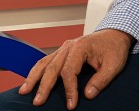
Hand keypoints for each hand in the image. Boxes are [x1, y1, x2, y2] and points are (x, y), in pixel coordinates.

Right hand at [18, 28, 134, 108]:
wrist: (115, 34)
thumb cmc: (114, 48)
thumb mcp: (113, 65)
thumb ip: (101, 80)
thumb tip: (87, 95)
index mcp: (80, 47)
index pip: (69, 71)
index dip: (69, 89)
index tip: (71, 105)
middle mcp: (68, 46)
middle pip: (52, 67)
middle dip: (44, 86)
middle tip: (37, 102)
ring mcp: (64, 48)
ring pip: (44, 63)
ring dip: (33, 77)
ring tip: (24, 91)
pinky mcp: (62, 52)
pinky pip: (46, 61)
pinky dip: (37, 71)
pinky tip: (30, 81)